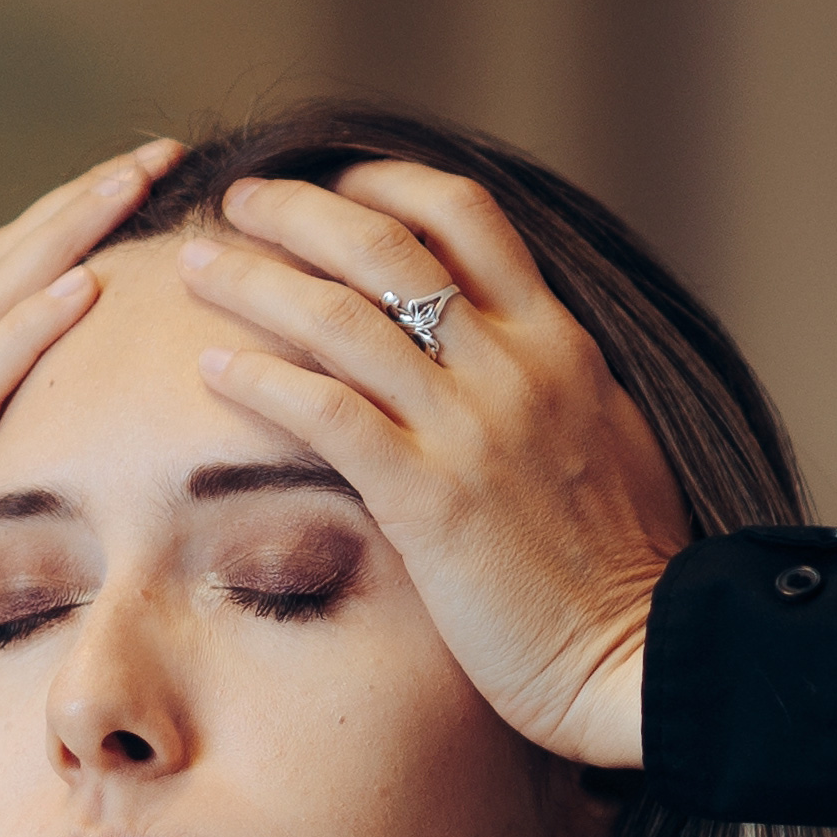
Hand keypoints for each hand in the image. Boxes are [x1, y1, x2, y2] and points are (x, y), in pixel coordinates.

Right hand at [0, 140, 175, 836]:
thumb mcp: (41, 562)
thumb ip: (80, 503)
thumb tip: (176, 476)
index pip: (20, 297)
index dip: (84, 230)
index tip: (161, 185)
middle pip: (3, 272)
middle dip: (83, 204)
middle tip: (161, 151)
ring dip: (64, 235)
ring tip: (133, 180)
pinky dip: (27, 328)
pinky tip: (82, 284)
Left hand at [176, 165, 682, 770]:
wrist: (641, 655)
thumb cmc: (626, 570)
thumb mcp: (612, 438)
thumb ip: (556, 384)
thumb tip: (521, 355)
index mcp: (560, 343)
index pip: (467, 217)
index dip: (388, 184)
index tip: (333, 182)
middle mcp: (514, 366)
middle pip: (387, 245)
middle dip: (300, 210)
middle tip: (238, 199)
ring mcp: (470, 428)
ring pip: (341, 317)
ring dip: (255, 279)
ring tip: (195, 266)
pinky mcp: (429, 498)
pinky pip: (326, 413)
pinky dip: (261, 379)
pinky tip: (212, 370)